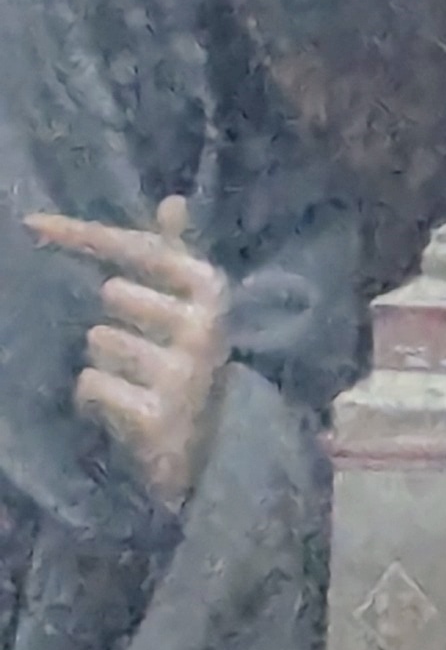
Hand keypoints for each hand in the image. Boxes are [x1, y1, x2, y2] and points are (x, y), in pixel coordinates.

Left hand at [29, 195, 230, 507]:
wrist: (208, 450)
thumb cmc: (187, 363)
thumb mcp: (188, 309)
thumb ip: (175, 255)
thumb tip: (174, 198)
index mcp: (211, 288)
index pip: (137, 248)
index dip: (80, 234)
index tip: (31, 223)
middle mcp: (203, 324)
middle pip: (113, 295)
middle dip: (113, 323)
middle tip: (142, 351)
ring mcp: (182, 371)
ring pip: (98, 342)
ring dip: (104, 363)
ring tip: (133, 384)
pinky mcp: (156, 413)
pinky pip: (90, 384)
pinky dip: (93, 399)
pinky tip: (118, 411)